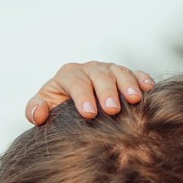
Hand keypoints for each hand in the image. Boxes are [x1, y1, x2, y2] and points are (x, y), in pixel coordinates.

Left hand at [26, 62, 153, 123]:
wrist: (72, 108)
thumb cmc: (56, 109)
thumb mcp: (42, 109)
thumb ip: (34, 110)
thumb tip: (39, 112)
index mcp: (68, 75)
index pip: (75, 81)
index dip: (82, 96)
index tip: (88, 113)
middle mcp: (89, 69)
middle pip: (99, 75)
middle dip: (106, 91)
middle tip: (112, 109)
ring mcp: (108, 70)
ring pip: (119, 72)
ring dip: (127, 84)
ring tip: (134, 99)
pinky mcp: (124, 75)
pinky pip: (135, 73)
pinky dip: (142, 79)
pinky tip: (148, 88)